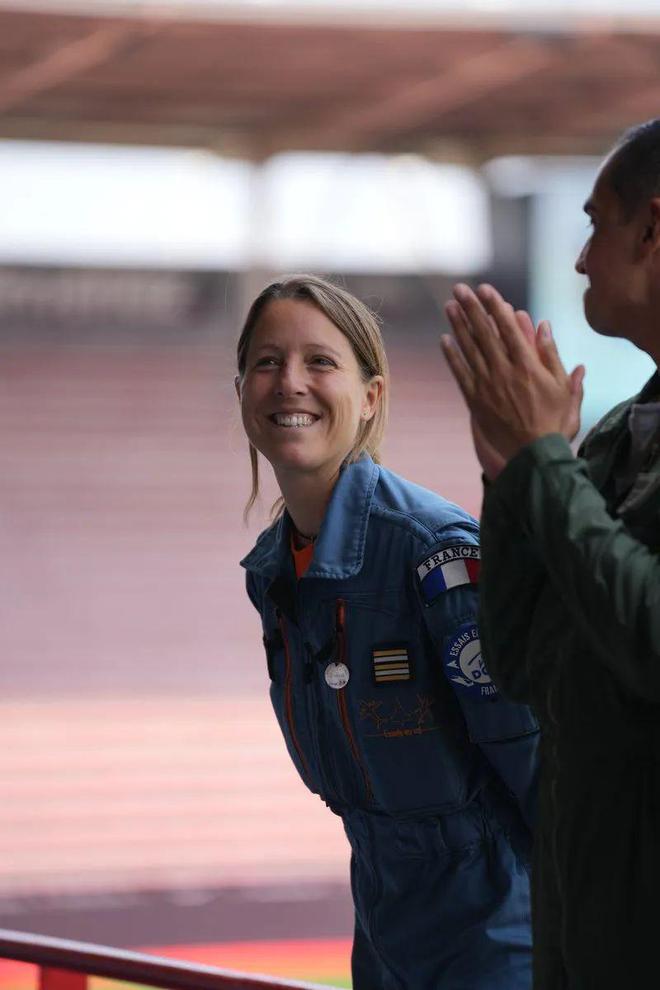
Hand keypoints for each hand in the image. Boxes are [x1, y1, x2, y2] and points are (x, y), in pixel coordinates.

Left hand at [441, 283, 584, 466]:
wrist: (533, 457)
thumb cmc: (555, 423)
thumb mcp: (565, 388)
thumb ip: (553, 356)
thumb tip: (543, 325)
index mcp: (529, 367)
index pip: (508, 329)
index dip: (495, 307)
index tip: (486, 289)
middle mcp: (505, 373)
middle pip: (484, 334)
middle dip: (471, 309)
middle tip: (459, 289)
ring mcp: (488, 387)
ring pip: (470, 350)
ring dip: (458, 326)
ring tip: (450, 306)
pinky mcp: (476, 401)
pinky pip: (460, 374)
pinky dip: (452, 357)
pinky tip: (444, 340)